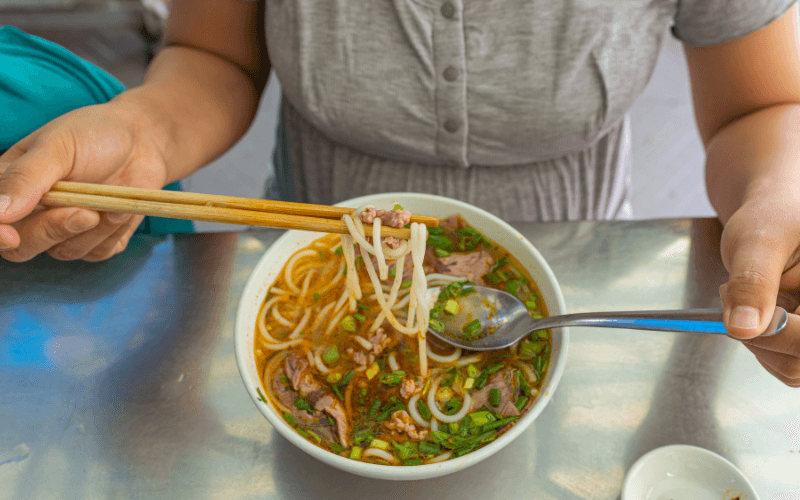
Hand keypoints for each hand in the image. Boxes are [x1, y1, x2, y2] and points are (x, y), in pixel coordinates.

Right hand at [0, 100, 168, 261]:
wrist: (142, 139)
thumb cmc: (94, 134)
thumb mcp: (57, 146)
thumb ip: (27, 177)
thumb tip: (0, 213)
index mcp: (11, 186)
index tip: (10, 236)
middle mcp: (34, 214)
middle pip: (23, 248)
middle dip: (53, 231)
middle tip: (85, 211)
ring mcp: (65, 230)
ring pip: (66, 252)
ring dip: (94, 228)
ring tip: (110, 197)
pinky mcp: (98, 240)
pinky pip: (98, 252)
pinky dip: (113, 232)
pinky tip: (121, 208)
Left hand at [720, 192, 799, 386]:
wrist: (774, 215)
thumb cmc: (774, 216)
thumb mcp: (759, 240)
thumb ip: (753, 282)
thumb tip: (742, 328)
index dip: (773, 329)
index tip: (733, 294)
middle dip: (760, 332)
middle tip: (733, 291)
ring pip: (790, 367)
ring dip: (757, 338)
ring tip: (749, 294)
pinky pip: (784, 363)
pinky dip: (760, 342)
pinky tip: (758, 309)